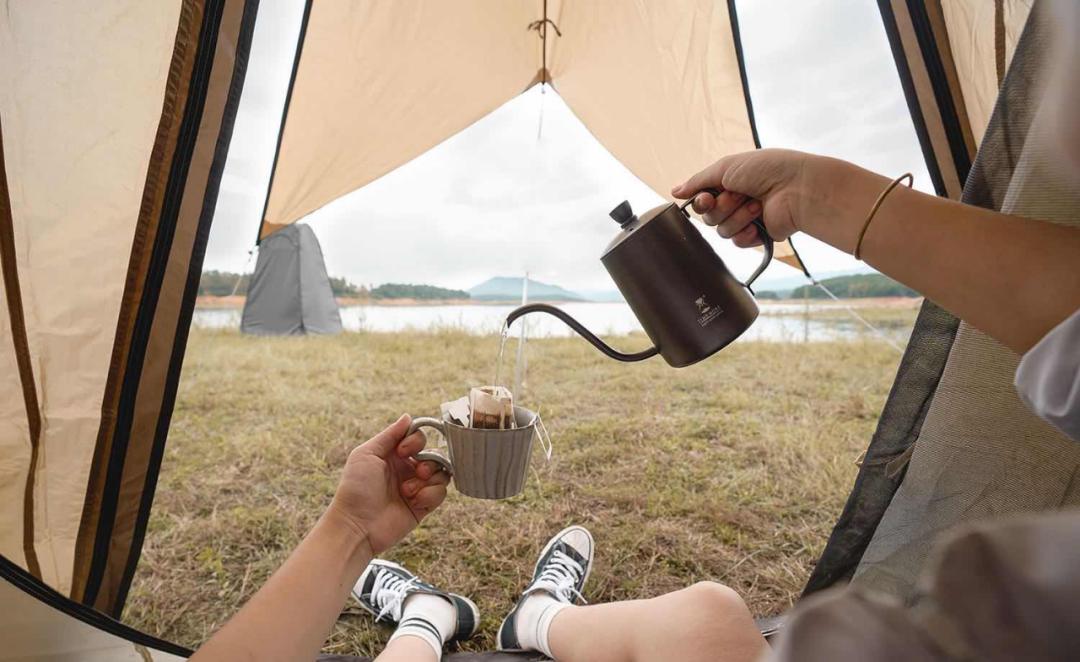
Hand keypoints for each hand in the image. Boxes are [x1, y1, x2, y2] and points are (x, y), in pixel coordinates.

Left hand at [329, 414, 448, 553]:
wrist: (356, 525)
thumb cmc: (355, 488)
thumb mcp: (367, 454)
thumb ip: (390, 435)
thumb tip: (408, 417)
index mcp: (393, 455)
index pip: (418, 438)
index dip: (416, 441)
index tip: (403, 451)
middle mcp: (406, 469)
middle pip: (434, 454)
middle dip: (428, 461)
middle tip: (416, 470)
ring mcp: (416, 488)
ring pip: (441, 473)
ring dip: (429, 479)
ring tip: (409, 491)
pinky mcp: (423, 506)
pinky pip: (441, 493)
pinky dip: (430, 494)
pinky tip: (414, 501)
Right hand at [671, 148, 817, 245]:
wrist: (796, 189)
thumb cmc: (767, 170)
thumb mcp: (726, 167)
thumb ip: (698, 180)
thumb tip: (674, 191)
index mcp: (729, 182)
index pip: (701, 198)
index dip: (700, 201)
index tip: (707, 197)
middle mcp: (736, 201)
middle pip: (708, 216)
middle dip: (722, 206)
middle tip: (739, 195)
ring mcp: (746, 219)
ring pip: (721, 230)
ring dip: (737, 216)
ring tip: (756, 205)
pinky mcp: (757, 235)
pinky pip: (736, 242)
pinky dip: (745, 232)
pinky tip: (758, 222)